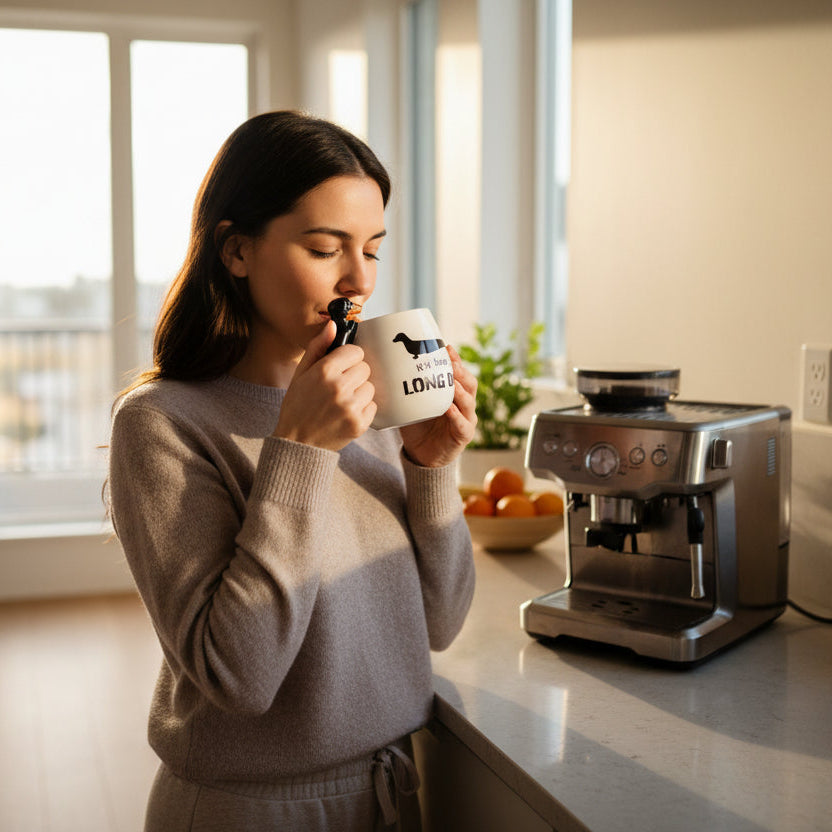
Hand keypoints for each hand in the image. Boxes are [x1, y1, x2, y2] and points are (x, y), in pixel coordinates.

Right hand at [274, 322, 376, 450]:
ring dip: (360, 392)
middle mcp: (339, 387)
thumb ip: (317, 347)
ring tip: (343, 402)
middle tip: (340, 387)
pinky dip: (363, 409)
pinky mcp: (359, 424)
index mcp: (324, 371)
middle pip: (365, 368)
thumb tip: (333, 325)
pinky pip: (373, 406)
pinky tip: (347, 414)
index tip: (341, 367)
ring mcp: (350, 407)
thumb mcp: (300, 374)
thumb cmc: (298, 406)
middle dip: (355, 375)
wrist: (298, 443)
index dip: (349, 358)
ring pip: (371, 387)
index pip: (356, 351)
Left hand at [399, 345, 477, 467]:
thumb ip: (409, 388)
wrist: (422, 454)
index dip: (456, 360)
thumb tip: (387, 366)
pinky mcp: (463, 436)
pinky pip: (462, 424)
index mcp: (455, 394)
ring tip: (452, 383)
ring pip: (469, 402)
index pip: (460, 373)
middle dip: (461, 372)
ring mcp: (466, 420)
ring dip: (461, 392)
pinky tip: (449, 408)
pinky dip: (456, 416)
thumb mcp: (413, 403)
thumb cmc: (418, 425)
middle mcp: (464, 405)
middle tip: (451, 363)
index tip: (447, 348)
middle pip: (470, 384)